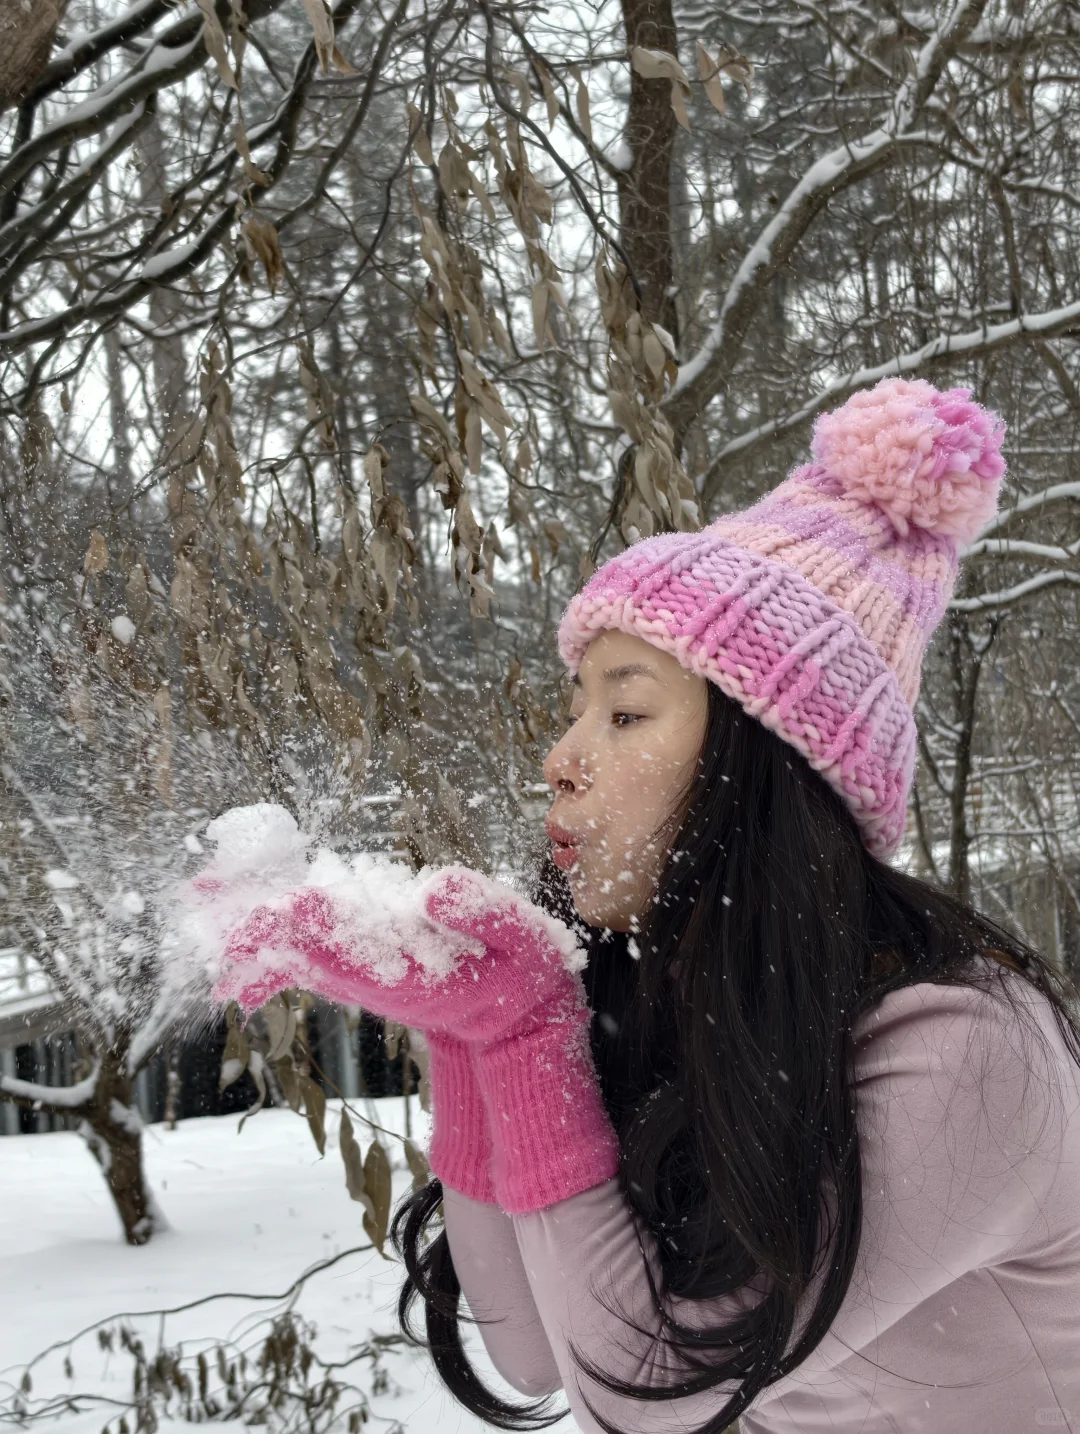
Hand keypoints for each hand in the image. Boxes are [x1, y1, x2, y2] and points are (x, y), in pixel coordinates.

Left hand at [210, 865, 585, 1045]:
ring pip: (297, 957)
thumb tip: (433, 889)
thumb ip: (485, 912)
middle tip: (207, 909)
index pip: (355, 948)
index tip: (280, 908)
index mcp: (414, 975)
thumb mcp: (524, 941)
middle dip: (260, 933)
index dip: (316, 927)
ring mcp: (365, 976)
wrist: (509, 1025)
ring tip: (201, 908)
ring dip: (249, 938)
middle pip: (308, 953)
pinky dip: (267, 945)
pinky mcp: (361, 969)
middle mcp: (377, 980)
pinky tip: (230, 937)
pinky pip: (305, 957)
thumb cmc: (524, 975)